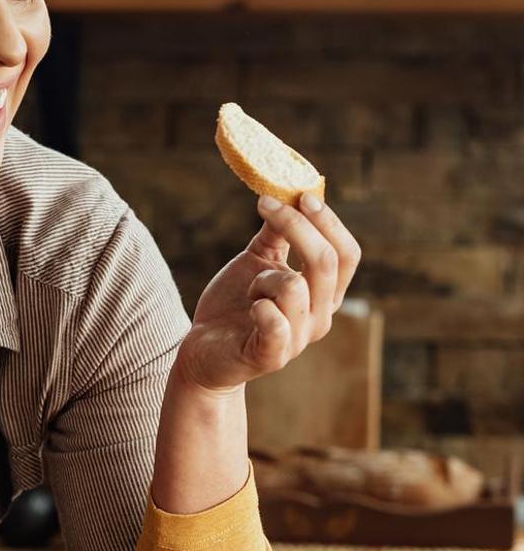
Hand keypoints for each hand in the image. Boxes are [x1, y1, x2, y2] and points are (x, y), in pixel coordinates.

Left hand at [175, 191, 361, 394]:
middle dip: (297, 227)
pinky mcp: (271, 356)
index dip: (328, 222)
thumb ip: (276, 234)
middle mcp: (319, 317)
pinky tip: (250, 308)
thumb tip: (289, 193)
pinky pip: (276, 323)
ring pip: (294, 287)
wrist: (204, 350)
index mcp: (323, 294)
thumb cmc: (234, 304)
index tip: (302, 195)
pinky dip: (260, 307)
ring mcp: (298, 340)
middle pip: (326, 263)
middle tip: (266, 205)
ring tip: (249, 291)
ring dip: (263, 278)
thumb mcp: (257, 262)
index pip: (345, 254)